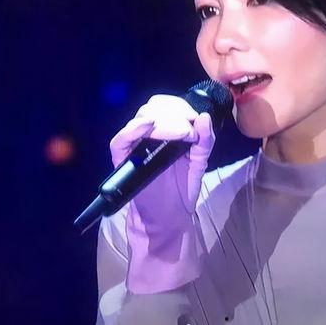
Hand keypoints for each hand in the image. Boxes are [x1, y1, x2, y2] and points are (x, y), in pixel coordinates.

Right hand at [108, 94, 214, 291]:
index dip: (180, 106)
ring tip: (182, 135)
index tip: (195, 119)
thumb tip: (204, 117)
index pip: (166, 105)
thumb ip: (205, 140)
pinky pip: (120, 140)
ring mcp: (134, 146)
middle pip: (153, 107)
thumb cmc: (182, 190)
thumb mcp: (199, 162)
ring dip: (164, 121)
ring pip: (140, 118)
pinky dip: (134, 130)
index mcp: (166, 131)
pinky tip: (150, 127)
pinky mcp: (122, 161)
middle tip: (189, 131)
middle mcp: (148, 135)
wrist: (168, 220)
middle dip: (175, 113)